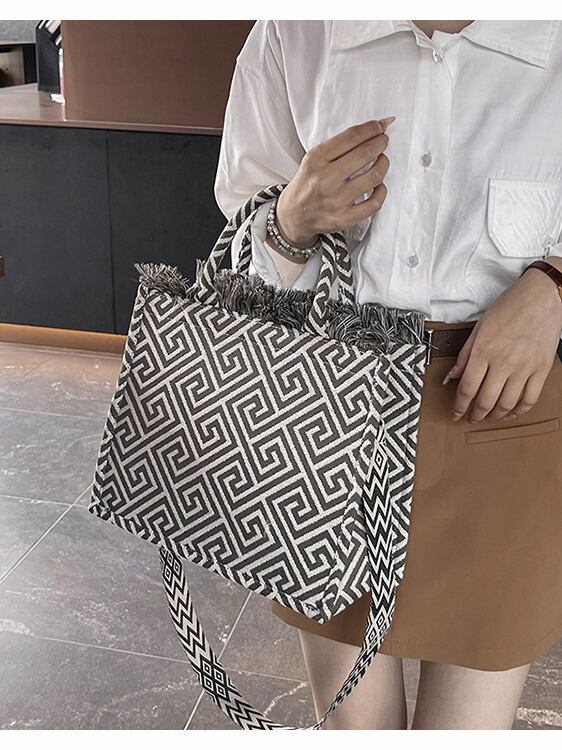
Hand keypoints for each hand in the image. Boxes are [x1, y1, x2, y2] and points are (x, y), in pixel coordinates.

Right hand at [274, 116, 395, 247]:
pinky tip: (379, 186)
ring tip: (381, 161)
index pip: (352, 137)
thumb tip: (373, 130)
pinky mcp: (344, 218)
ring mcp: (336, 200)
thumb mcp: (313, 159)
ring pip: (374, 176)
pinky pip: (374, 203)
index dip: (372, 128)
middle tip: (383, 141)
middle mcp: (326, 179)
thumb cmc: (307, 184)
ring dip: (384, 164)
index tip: (380, 126)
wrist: (293, 215)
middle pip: (366, 153)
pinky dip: (382, 191)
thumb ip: (339, 146)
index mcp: (317, 160)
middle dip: (381, 142)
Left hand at [445, 267, 561, 422]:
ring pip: (507, 403)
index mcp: (484, 351)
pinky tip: (511, 412)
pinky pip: (530, 398)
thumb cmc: (510, 306)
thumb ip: (465, 354)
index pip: (467, 388)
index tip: (455, 413)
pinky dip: (519, 410)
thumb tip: (452, 375)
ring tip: (488, 416)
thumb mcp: (479, 327)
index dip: (459, 406)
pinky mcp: (542, 369)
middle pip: (485, 400)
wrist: (541, 296)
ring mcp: (524, 367)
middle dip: (475, 414)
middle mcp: (503, 362)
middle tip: (471, 418)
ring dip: (495, 415)